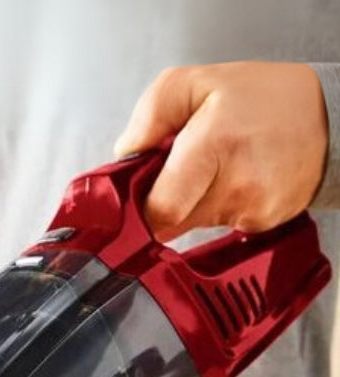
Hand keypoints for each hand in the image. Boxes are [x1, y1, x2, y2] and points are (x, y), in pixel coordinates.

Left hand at [114, 62, 328, 240]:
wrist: (328, 117)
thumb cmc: (263, 99)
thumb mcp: (197, 82)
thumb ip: (151, 115)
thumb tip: (125, 154)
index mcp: (213, 147)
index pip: (160, 210)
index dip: (140, 208)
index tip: (136, 194)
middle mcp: (235, 186)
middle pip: (172, 221)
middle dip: (164, 199)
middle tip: (178, 169)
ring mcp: (251, 211)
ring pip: (194, 224)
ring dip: (192, 201)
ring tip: (213, 166)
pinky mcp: (261, 224)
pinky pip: (220, 225)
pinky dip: (217, 206)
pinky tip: (234, 179)